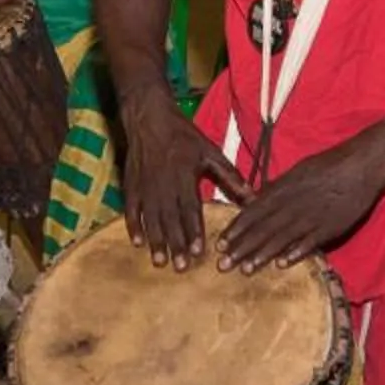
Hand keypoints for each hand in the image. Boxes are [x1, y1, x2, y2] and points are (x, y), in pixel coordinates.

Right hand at [121, 100, 249, 268]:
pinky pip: (131, 209)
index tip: (199, 251)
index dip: (194, 231)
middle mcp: (164, 184)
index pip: (190, 209)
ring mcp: (145, 185)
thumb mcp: (210, 151)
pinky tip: (137, 243)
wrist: (149, 117)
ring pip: (151, 218)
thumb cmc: (183, 135)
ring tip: (160, 261)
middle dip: (175, 244)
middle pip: (170, 219)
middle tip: (180, 267)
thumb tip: (253, 197)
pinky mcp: (131, 184)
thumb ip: (230, 176)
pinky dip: (134, 226)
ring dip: (156, 241)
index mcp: (185, 176)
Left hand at [220, 126, 384, 273]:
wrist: (361, 164)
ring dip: (262, 255)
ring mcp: (311, 216)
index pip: (253, 212)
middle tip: (223, 265)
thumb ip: (276, 189)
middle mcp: (293, 203)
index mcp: (283, 189)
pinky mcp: (330, 226)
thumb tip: (256, 200)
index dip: (236, 229)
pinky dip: (296, 252)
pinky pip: (310, 242)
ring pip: (282, 238)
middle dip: (241, 248)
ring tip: (245, 269)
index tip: (220, 244)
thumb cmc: (328, 165)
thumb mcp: (297, 171)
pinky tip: (282, 264)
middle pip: (263, 229)